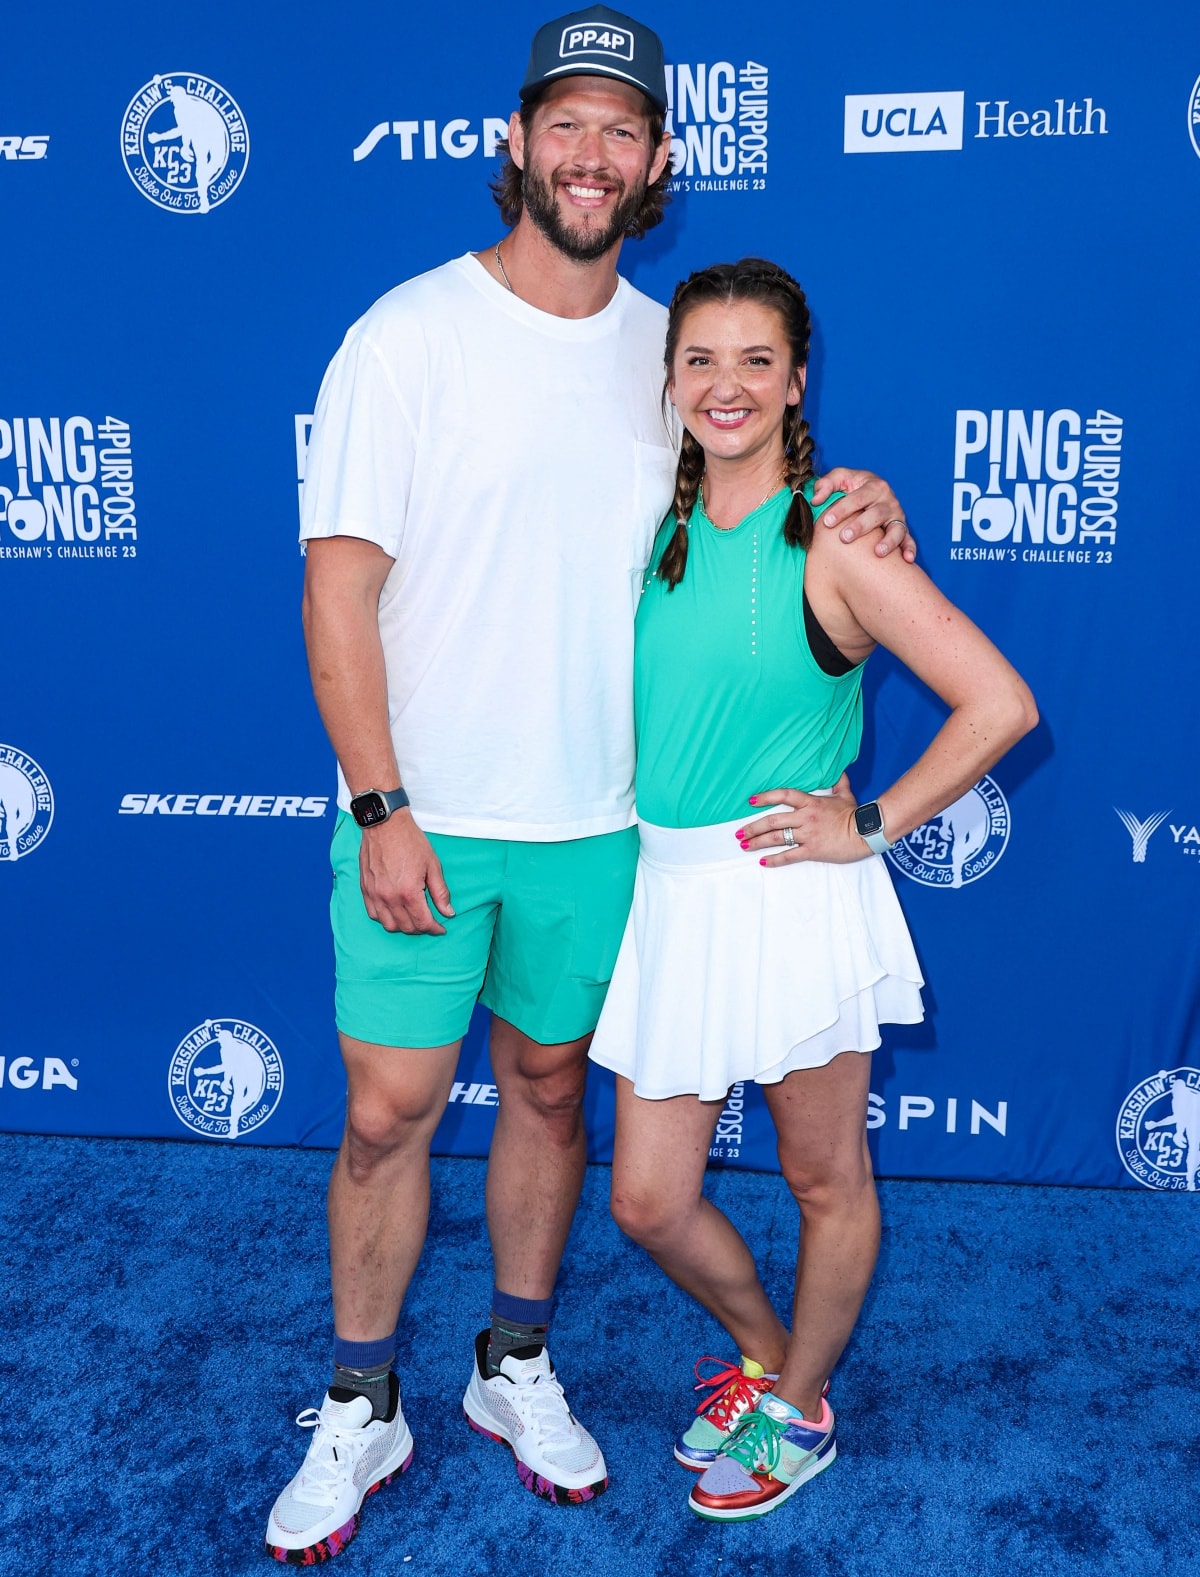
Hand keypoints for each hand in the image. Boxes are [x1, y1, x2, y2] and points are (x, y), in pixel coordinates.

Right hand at [358, 810, 454, 933]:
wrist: (385, 825)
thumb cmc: (410, 841)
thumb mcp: (432, 865)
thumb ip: (440, 892)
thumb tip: (448, 913)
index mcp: (408, 892)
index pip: (423, 923)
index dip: (434, 929)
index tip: (440, 928)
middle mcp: (389, 897)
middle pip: (406, 927)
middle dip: (420, 928)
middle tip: (428, 922)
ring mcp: (375, 894)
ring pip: (388, 925)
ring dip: (402, 926)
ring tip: (412, 918)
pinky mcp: (365, 889)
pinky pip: (373, 914)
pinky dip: (385, 918)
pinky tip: (394, 912)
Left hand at [736, 777, 865, 866]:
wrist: (867, 833)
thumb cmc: (855, 814)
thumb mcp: (845, 794)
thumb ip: (838, 781)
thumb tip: (838, 769)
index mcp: (811, 803)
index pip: (783, 795)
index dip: (765, 797)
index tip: (751, 801)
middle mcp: (805, 818)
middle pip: (773, 821)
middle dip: (753, 827)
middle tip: (739, 832)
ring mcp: (807, 835)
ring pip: (776, 838)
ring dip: (758, 842)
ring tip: (744, 845)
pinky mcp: (812, 851)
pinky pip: (789, 856)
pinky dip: (774, 859)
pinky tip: (762, 861)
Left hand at [811, 468, 916, 561]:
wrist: (871, 492)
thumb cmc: (852, 487)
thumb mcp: (840, 478)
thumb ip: (826, 484)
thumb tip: (816, 499)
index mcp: (874, 486)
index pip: (857, 498)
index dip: (842, 509)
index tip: (827, 522)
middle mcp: (888, 501)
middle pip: (876, 514)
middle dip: (860, 526)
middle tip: (845, 537)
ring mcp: (897, 516)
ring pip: (895, 528)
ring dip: (888, 541)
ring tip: (878, 552)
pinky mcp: (903, 530)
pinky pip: (909, 540)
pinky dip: (910, 549)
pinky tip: (907, 560)